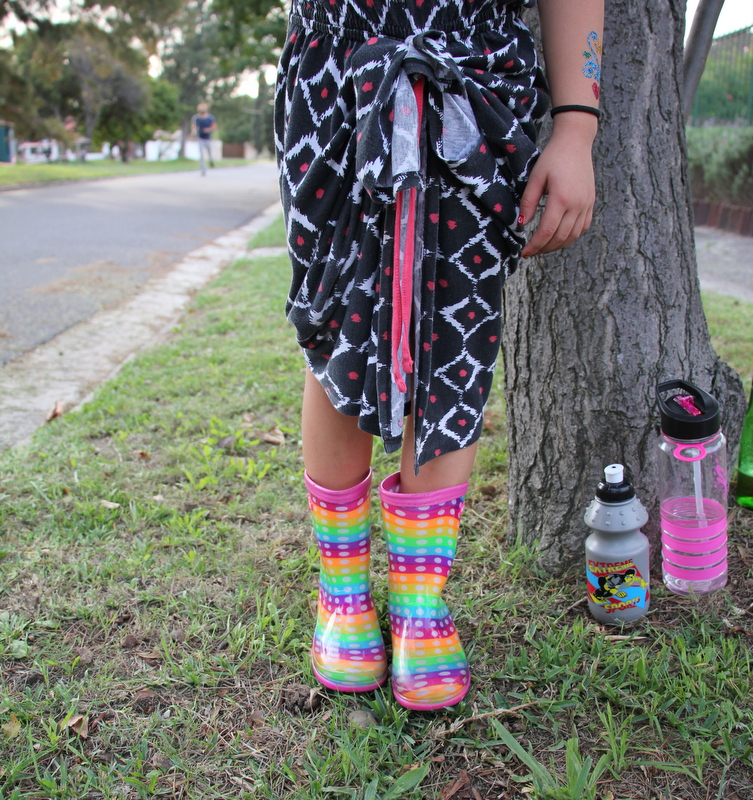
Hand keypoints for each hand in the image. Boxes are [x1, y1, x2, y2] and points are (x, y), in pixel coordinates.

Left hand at [519, 113, 596, 257]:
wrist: (575, 142)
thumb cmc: (552, 157)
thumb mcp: (536, 177)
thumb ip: (528, 202)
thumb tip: (521, 224)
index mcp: (561, 198)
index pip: (547, 231)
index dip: (535, 245)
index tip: (525, 252)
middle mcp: (577, 204)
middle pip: (560, 237)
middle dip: (544, 248)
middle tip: (531, 252)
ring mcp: (586, 204)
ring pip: (572, 236)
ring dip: (557, 245)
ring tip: (543, 247)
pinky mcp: (590, 202)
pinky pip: (582, 228)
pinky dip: (570, 237)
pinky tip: (559, 237)